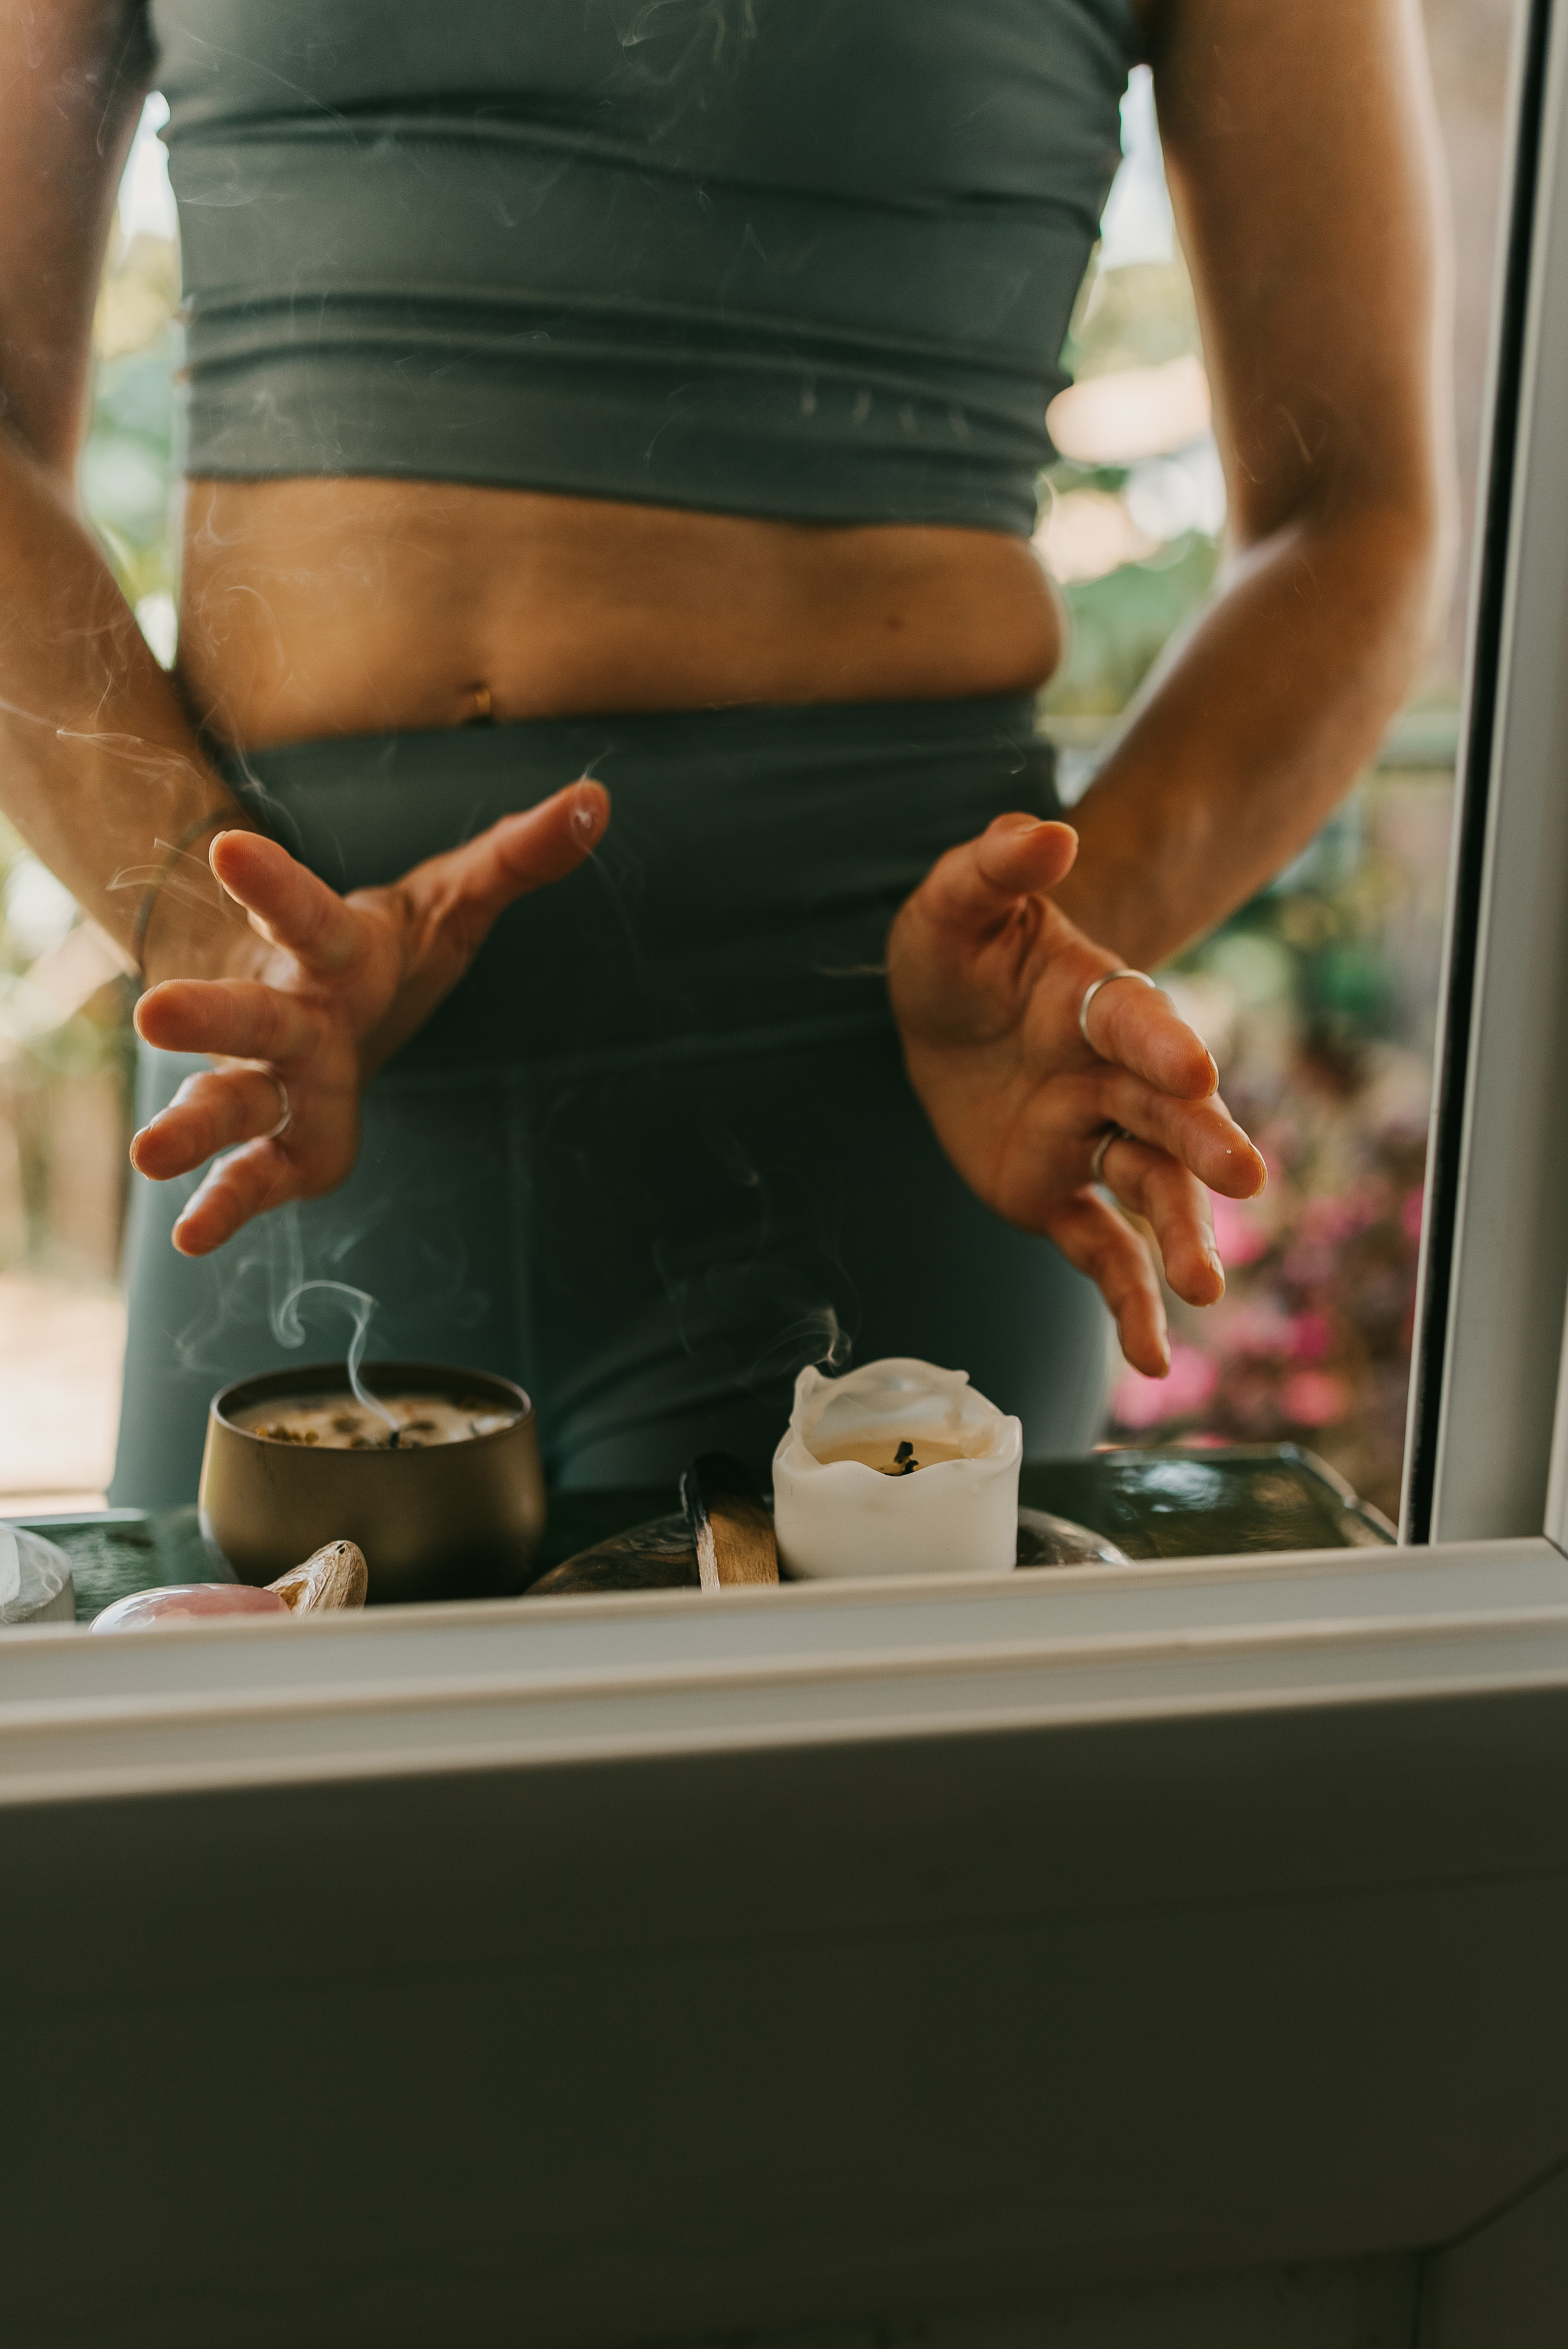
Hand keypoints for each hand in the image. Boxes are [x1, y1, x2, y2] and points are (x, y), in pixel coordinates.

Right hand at [129, 781, 608, 1253]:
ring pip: (230, 1101)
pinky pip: (253, 1174)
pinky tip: (192, 1238)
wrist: (324, 999)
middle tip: (154, 1016)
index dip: (274, 884)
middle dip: (209, 1017)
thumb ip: (521, 856)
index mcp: (336, 953)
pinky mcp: (285, 1144)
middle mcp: (294, 1017)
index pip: (309, 914)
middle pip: (253, 1016)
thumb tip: (597, 802)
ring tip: (149, 1156)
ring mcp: (277, 1084)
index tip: (229, 849)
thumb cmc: (393, 948)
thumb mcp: (458, 899)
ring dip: (193, 1127)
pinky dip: (224, 1204)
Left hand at [887, 813, 1266, 1376]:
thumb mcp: (957, 902)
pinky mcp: (1060, 1196)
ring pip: (1148, 1189)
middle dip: (1202, 1144)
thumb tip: (1046, 832)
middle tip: (1244, 1179)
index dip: (1163, 1044)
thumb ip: (996, 866)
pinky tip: (1155, 1360)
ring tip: (1205, 1289)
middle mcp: (1111, 1076)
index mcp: (1093, 1002)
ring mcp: (1091, 1141)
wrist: (948, 1009)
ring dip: (1179, 1235)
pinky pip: (1102, 1252)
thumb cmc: (962, 948)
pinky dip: (1128, 1304)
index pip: (1135, 1022)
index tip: (1199, 1071)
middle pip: (1165, 1114)